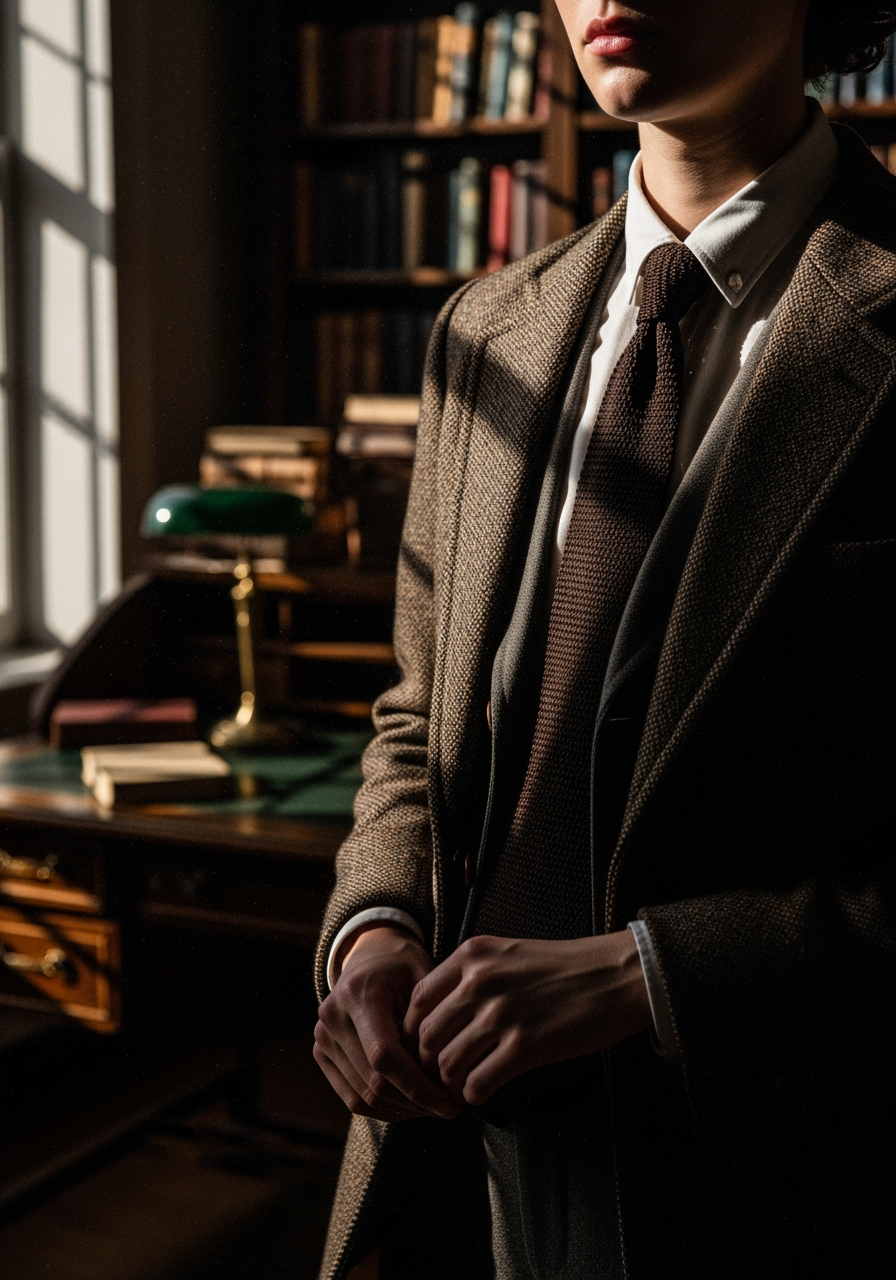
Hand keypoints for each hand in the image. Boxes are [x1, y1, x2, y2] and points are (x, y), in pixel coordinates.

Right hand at [314, 924, 460, 1122]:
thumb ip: (432, 1019)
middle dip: (416, 1103)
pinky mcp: (322, 1054)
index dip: (419, 1087)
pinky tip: (412, 1106)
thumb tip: (447, 1073)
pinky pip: (352, 1098)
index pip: (384, 1056)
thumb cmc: (405, 967)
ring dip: (403, 1110)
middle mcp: (332, 1017)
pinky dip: (385, 1109)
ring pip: (364, 1096)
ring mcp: (323, 1037)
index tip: (450, 1105)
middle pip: (374, 1082)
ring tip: (435, 1107)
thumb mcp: (425, 978)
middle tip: (451, 1108)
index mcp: (358, 993)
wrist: (371, 957)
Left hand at [403, 931, 651, 1106]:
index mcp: (473, 955)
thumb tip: (441, 1014)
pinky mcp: (525, 1045)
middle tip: (440, 1076)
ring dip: (450, 1083)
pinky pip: (478, 1083)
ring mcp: (501, 1013)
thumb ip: (473, 974)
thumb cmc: (565, 968)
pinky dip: (474, 1094)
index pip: (418, 1000)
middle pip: (427, 1036)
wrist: (614, 976)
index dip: (415, 1031)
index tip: (425, 1047)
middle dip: (428, 1063)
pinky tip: (483, 1092)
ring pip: (447, 1063)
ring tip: (461, 1087)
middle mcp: (480, 981)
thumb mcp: (508, 954)